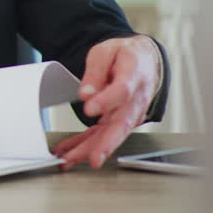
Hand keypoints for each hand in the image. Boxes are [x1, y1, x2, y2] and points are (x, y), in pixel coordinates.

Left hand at [53, 36, 160, 169]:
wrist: (143, 62)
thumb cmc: (125, 56)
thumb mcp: (106, 52)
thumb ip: (95, 72)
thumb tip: (86, 93)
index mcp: (133, 76)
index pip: (123, 91)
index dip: (107, 101)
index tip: (90, 109)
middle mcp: (135, 100)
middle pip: (122, 124)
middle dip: (107, 143)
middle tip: (94, 158)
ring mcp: (130, 114)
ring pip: (111, 135)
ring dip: (90, 150)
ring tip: (69, 160)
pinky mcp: (120, 122)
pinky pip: (102, 135)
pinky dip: (85, 146)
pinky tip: (69, 153)